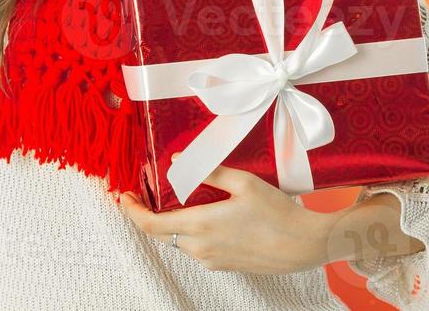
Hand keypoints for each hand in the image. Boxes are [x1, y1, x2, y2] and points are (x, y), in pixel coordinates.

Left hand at [117, 156, 333, 274]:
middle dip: (148, 215)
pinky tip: (205, 215)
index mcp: (201, 226)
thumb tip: (177, 161)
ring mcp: (212, 260)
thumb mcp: (244, 182)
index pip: (151, 225)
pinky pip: (197, 248)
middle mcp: (201, 248)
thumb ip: (208, 171)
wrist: (304, 246)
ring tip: (178, 200)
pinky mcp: (224, 265)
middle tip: (144, 194)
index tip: (124, 197)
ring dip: (172, 223)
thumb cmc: (278, 213)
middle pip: (161, 234)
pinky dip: (191, 232)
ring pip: (179, 241)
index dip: (132, 212)